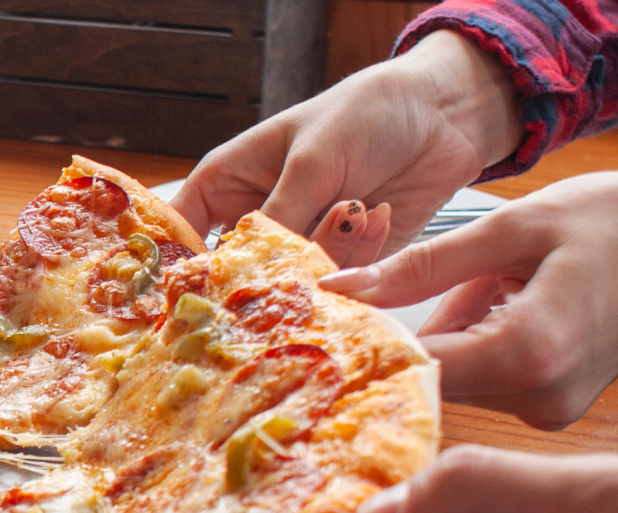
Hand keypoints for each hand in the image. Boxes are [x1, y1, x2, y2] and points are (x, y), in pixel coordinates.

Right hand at [171, 30, 522, 263]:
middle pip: (234, 277)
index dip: (177, 268)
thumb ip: (278, 220)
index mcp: (227, 187)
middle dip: (261, 280)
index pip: (180, 237)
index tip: (191, 292)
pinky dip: (362, 257)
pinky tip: (379, 213)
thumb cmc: (363, 114)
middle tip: (290, 269)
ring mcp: (300, 247)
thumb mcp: (311, 161)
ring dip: (328, 256)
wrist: (440, 114)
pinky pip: (339, 286)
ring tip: (357, 208)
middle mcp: (257, 223)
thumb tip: (252, 275)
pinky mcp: (345, 265)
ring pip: (289, 286)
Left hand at [321, 169, 617, 428]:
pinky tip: (495, 298)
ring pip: (453, 376)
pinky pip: (483, 376)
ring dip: (441, 332)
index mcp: (527, 355)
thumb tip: (337, 290)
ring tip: (472, 282)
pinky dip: (472, 339)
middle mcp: (536, 400)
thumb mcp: (514, 227)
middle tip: (381, 295)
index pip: (411, 370)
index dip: (362, 345)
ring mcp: (547, 411)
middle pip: (428, 378)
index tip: (322, 324)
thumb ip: (421, 265)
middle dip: (399, 336)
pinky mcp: (550, 408)